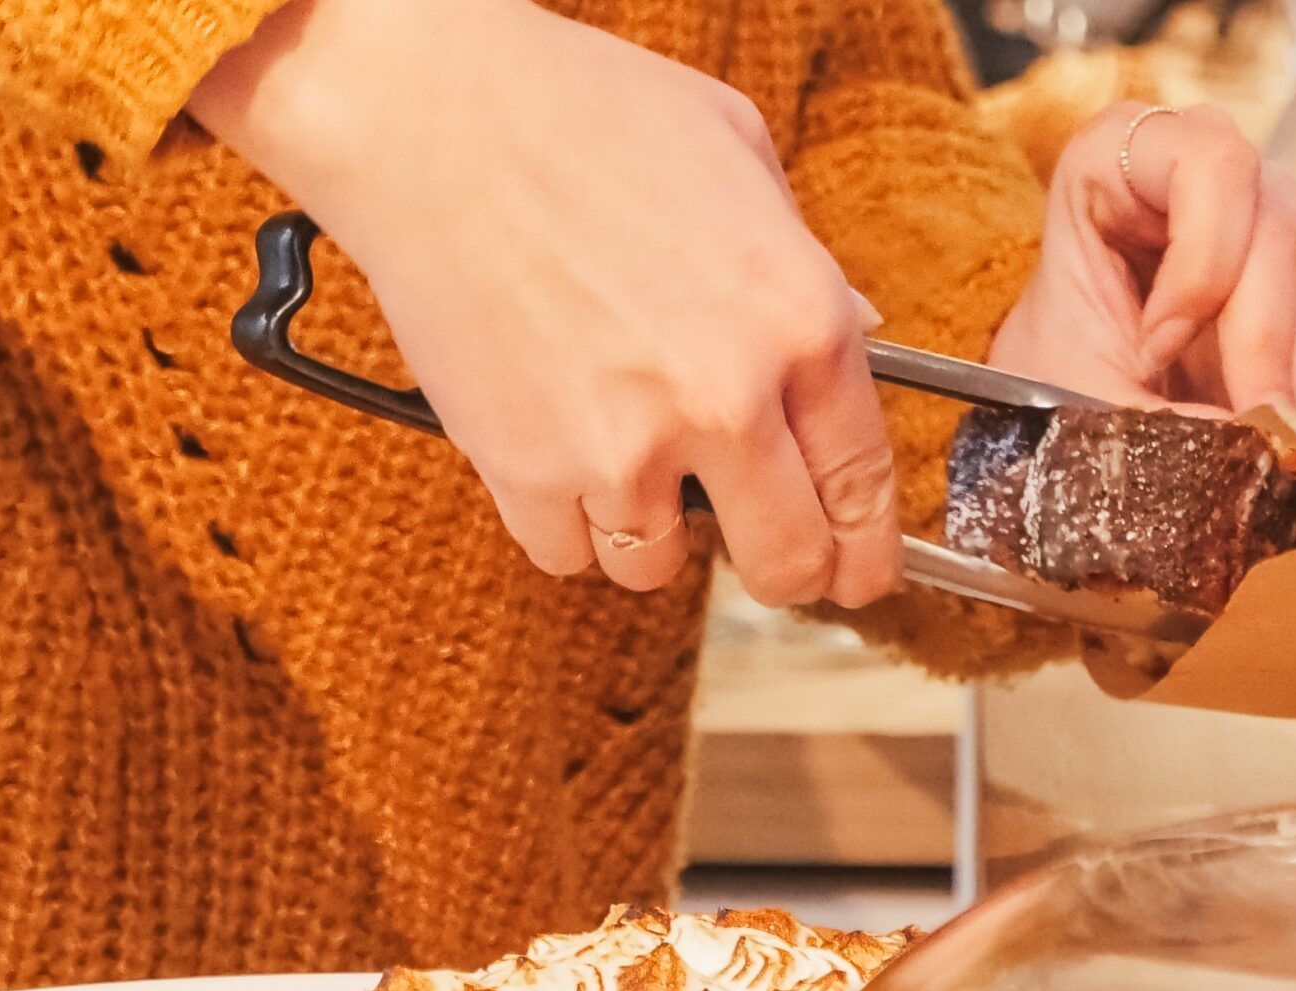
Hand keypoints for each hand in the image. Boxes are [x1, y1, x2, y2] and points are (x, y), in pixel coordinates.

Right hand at [190, 0, 898, 605]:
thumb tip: (853, 333)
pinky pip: (566, 554)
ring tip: (628, 457)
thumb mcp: (744, 159)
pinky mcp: (526, 470)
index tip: (856, 572)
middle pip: (787, 563)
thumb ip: (805, 267)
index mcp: (802, 319)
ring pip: (661, 568)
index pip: (864, 485)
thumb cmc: (584, 113)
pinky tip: (558, 449)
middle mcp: (726, 398)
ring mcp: (623, 446)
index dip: (864, 550)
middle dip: (784, 571)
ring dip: (651, 532)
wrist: (430, 115)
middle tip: (764, 555)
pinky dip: (565, 520)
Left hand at [989, 103, 1295, 417]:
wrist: (1076, 385)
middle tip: (1244, 427)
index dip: (1199, 262)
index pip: (1208, 164)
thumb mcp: (1076, 387)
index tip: (1156, 348)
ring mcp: (1266, 212)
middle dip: (1260, 342)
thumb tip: (1243, 439)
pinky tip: (1286, 428)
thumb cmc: (1057, 360)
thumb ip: (1146, 414)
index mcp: (1120, 155)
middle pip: (1274, 230)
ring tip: (1268, 441)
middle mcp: (1207, 167)